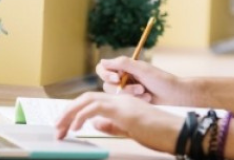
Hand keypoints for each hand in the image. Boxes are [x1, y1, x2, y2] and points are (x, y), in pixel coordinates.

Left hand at [54, 92, 182, 153]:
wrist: (176, 132)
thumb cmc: (159, 133)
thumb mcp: (130, 130)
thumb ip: (111, 125)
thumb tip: (93, 124)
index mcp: (123, 104)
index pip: (94, 101)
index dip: (76, 111)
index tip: (65, 124)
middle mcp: (120, 99)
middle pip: (86, 98)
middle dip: (68, 112)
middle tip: (57, 128)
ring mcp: (122, 102)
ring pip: (87, 100)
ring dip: (70, 114)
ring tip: (60, 128)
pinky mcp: (122, 110)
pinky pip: (95, 108)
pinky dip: (81, 116)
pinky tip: (75, 127)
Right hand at [96, 57, 188, 104]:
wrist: (176, 95)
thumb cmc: (162, 80)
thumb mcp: (142, 69)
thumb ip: (123, 64)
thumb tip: (103, 61)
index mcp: (125, 67)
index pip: (103, 68)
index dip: (106, 74)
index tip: (117, 78)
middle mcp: (123, 77)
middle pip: (107, 85)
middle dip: (124, 89)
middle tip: (140, 88)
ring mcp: (126, 90)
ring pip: (114, 95)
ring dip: (130, 95)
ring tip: (145, 93)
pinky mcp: (131, 101)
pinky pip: (123, 103)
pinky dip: (135, 101)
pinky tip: (147, 99)